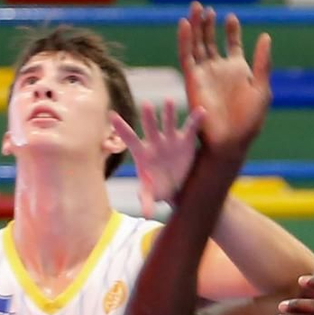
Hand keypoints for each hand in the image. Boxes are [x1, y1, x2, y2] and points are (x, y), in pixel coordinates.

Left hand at [109, 99, 197, 213]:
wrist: (179, 187)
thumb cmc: (160, 189)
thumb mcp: (153, 195)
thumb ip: (148, 200)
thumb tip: (146, 213)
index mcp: (142, 153)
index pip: (129, 138)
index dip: (121, 128)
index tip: (111, 114)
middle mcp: (155, 142)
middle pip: (150, 128)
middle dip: (148, 117)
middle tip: (146, 105)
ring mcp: (171, 140)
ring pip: (169, 123)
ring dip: (169, 113)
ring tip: (169, 101)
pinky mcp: (186, 141)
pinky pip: (191, 129)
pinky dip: (196, 121)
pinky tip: (202, 111)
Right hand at [178, 2, 271, 156]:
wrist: (230, 141)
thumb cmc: (250, 120)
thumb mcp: (262, 88)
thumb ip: (262, 62)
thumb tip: (266, 36)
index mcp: (238, 71)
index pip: (232, 45)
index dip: (231, 31)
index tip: (231, 17)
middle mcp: (219, 70)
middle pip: (210, 40)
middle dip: (208, 23)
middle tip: (207, 7)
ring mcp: (205, 74)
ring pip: (197, 44)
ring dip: (195, 26)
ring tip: (196, 7)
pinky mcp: (192, 80)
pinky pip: (186, 56)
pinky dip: (184, 39)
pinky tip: (184, 24)